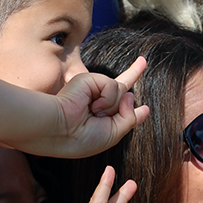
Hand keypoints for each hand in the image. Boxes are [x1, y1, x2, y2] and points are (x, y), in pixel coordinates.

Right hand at [28, 57, 150, 157]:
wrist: (60, 132)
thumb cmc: (82, 139)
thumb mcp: (113, 134)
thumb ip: (129, 117)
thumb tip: (132, 95)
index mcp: (102, 117)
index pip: (121, 106)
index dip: (131, 104)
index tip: (142, 100)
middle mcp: (98, 101)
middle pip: (122, 86)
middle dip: (134, 72)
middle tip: (139, 63)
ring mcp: (93, 90)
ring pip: (122, 91)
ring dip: (113, 107)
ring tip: (95, 114)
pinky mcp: (89, 80)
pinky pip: (113, 86)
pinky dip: (107, 99)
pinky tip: (92, 105)